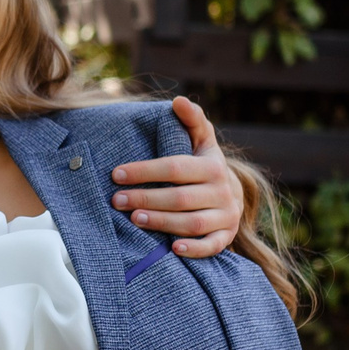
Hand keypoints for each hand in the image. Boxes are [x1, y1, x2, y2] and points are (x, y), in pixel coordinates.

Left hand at [109, 96, 245, 258]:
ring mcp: (226, 216)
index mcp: (213, 165)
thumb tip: (178, 100)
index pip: (175, 167)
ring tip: (134, 219)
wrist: (232, 193)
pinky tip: (172, 249)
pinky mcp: (226, 236)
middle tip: (116, 201)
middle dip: (146, 199)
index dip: (144, 171)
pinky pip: (212, 246)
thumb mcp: (202, 139)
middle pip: (180, 198)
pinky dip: (194, 249)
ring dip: (162, 222)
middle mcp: (222, 191)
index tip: (116, 174)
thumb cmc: (204, 163)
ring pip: (192, 223)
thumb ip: (191, 120)